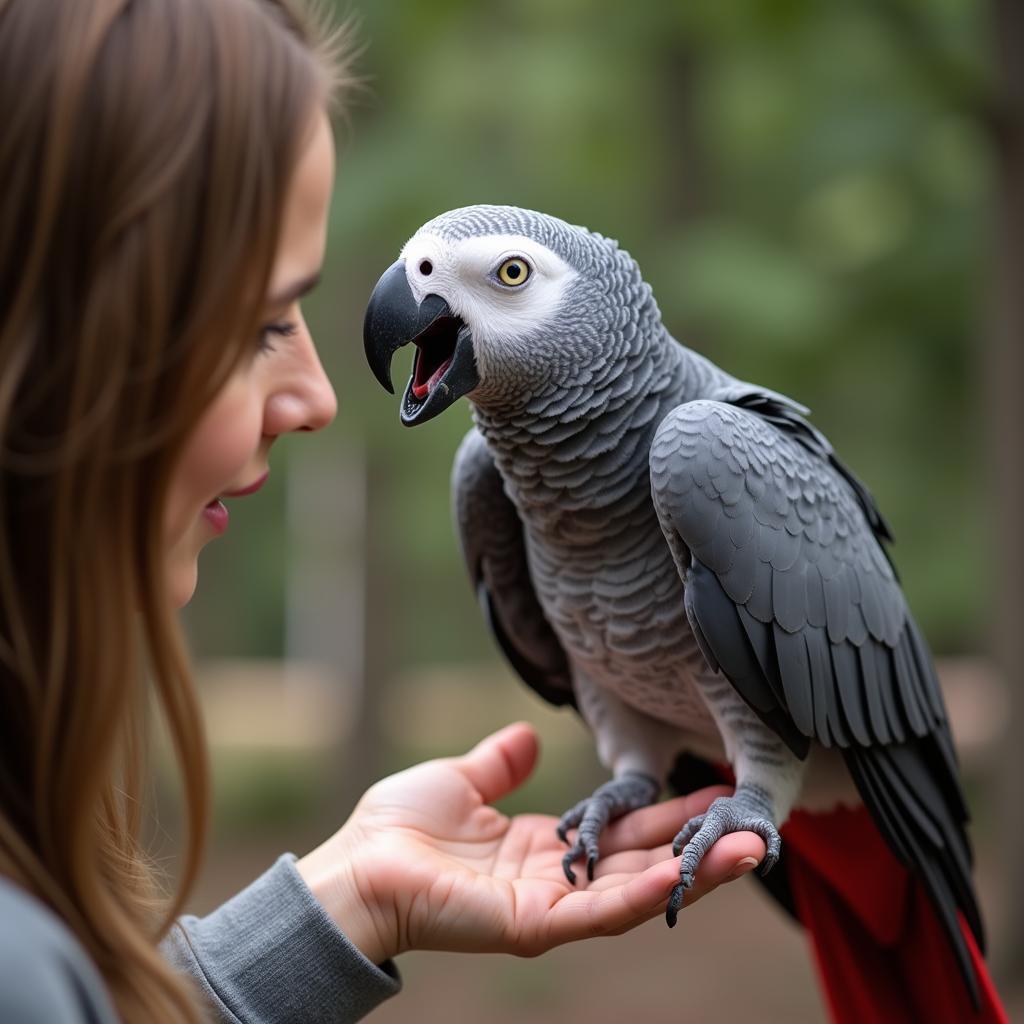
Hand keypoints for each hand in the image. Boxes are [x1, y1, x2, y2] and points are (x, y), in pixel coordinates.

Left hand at [297, 722, 765, 963]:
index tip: (709, 786)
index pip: (623, 830)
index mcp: (544, 847)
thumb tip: (528, 737)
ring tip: (747, 847)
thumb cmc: (398, 827)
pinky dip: (640, 894)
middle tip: (755, 824)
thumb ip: (500, 763)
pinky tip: (679, 875)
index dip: (666, 811)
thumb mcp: (462, 781)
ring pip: (636, 891)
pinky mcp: (531, 926)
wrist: (357, 866)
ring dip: (692, 873)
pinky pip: (596, 913)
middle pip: (644, 862)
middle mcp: (557, 879)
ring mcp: (548, 907)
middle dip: (699, 846)